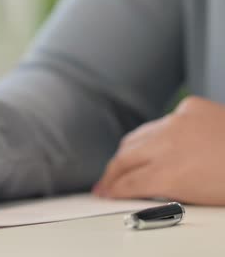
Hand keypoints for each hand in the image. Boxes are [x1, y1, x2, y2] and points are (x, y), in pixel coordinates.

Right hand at [93, 96, 224, 204]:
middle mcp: (168, 144)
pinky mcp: (191, 107)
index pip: (127, 182)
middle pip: (124, 157)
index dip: (112, 190)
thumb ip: (168, 191)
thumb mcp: (202, 200)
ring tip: (123, 162)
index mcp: (170, 173)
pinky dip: (157, 133)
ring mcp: (178, 122)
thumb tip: (149, 192)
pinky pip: (163, 120)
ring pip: (137, 135)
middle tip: (105, 183)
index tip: (105, 194)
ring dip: (127, 151)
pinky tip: (158, 141)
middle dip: (111, 173)